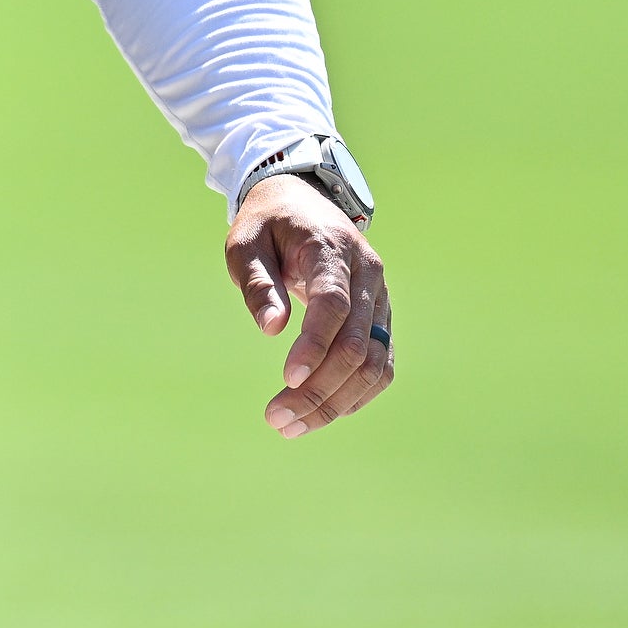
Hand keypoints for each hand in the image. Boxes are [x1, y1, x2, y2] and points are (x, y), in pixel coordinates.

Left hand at [224, 172, 392, 438]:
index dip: (315, 344)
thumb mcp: (245, 241)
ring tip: (291, 426)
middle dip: (319, 389)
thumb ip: (257, 281)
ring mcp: (380, 299)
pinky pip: (381, 365)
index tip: (289, 379)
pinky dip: (356, 394)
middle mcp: (368, 276)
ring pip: (375, 363)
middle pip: (356, 344)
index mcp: (332, 250)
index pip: (334, 304)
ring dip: (337, 402)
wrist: (303, 202)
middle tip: (276, 419)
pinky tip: (322, 413)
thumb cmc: (267, 224)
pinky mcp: (381, 318)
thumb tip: (271, 328)